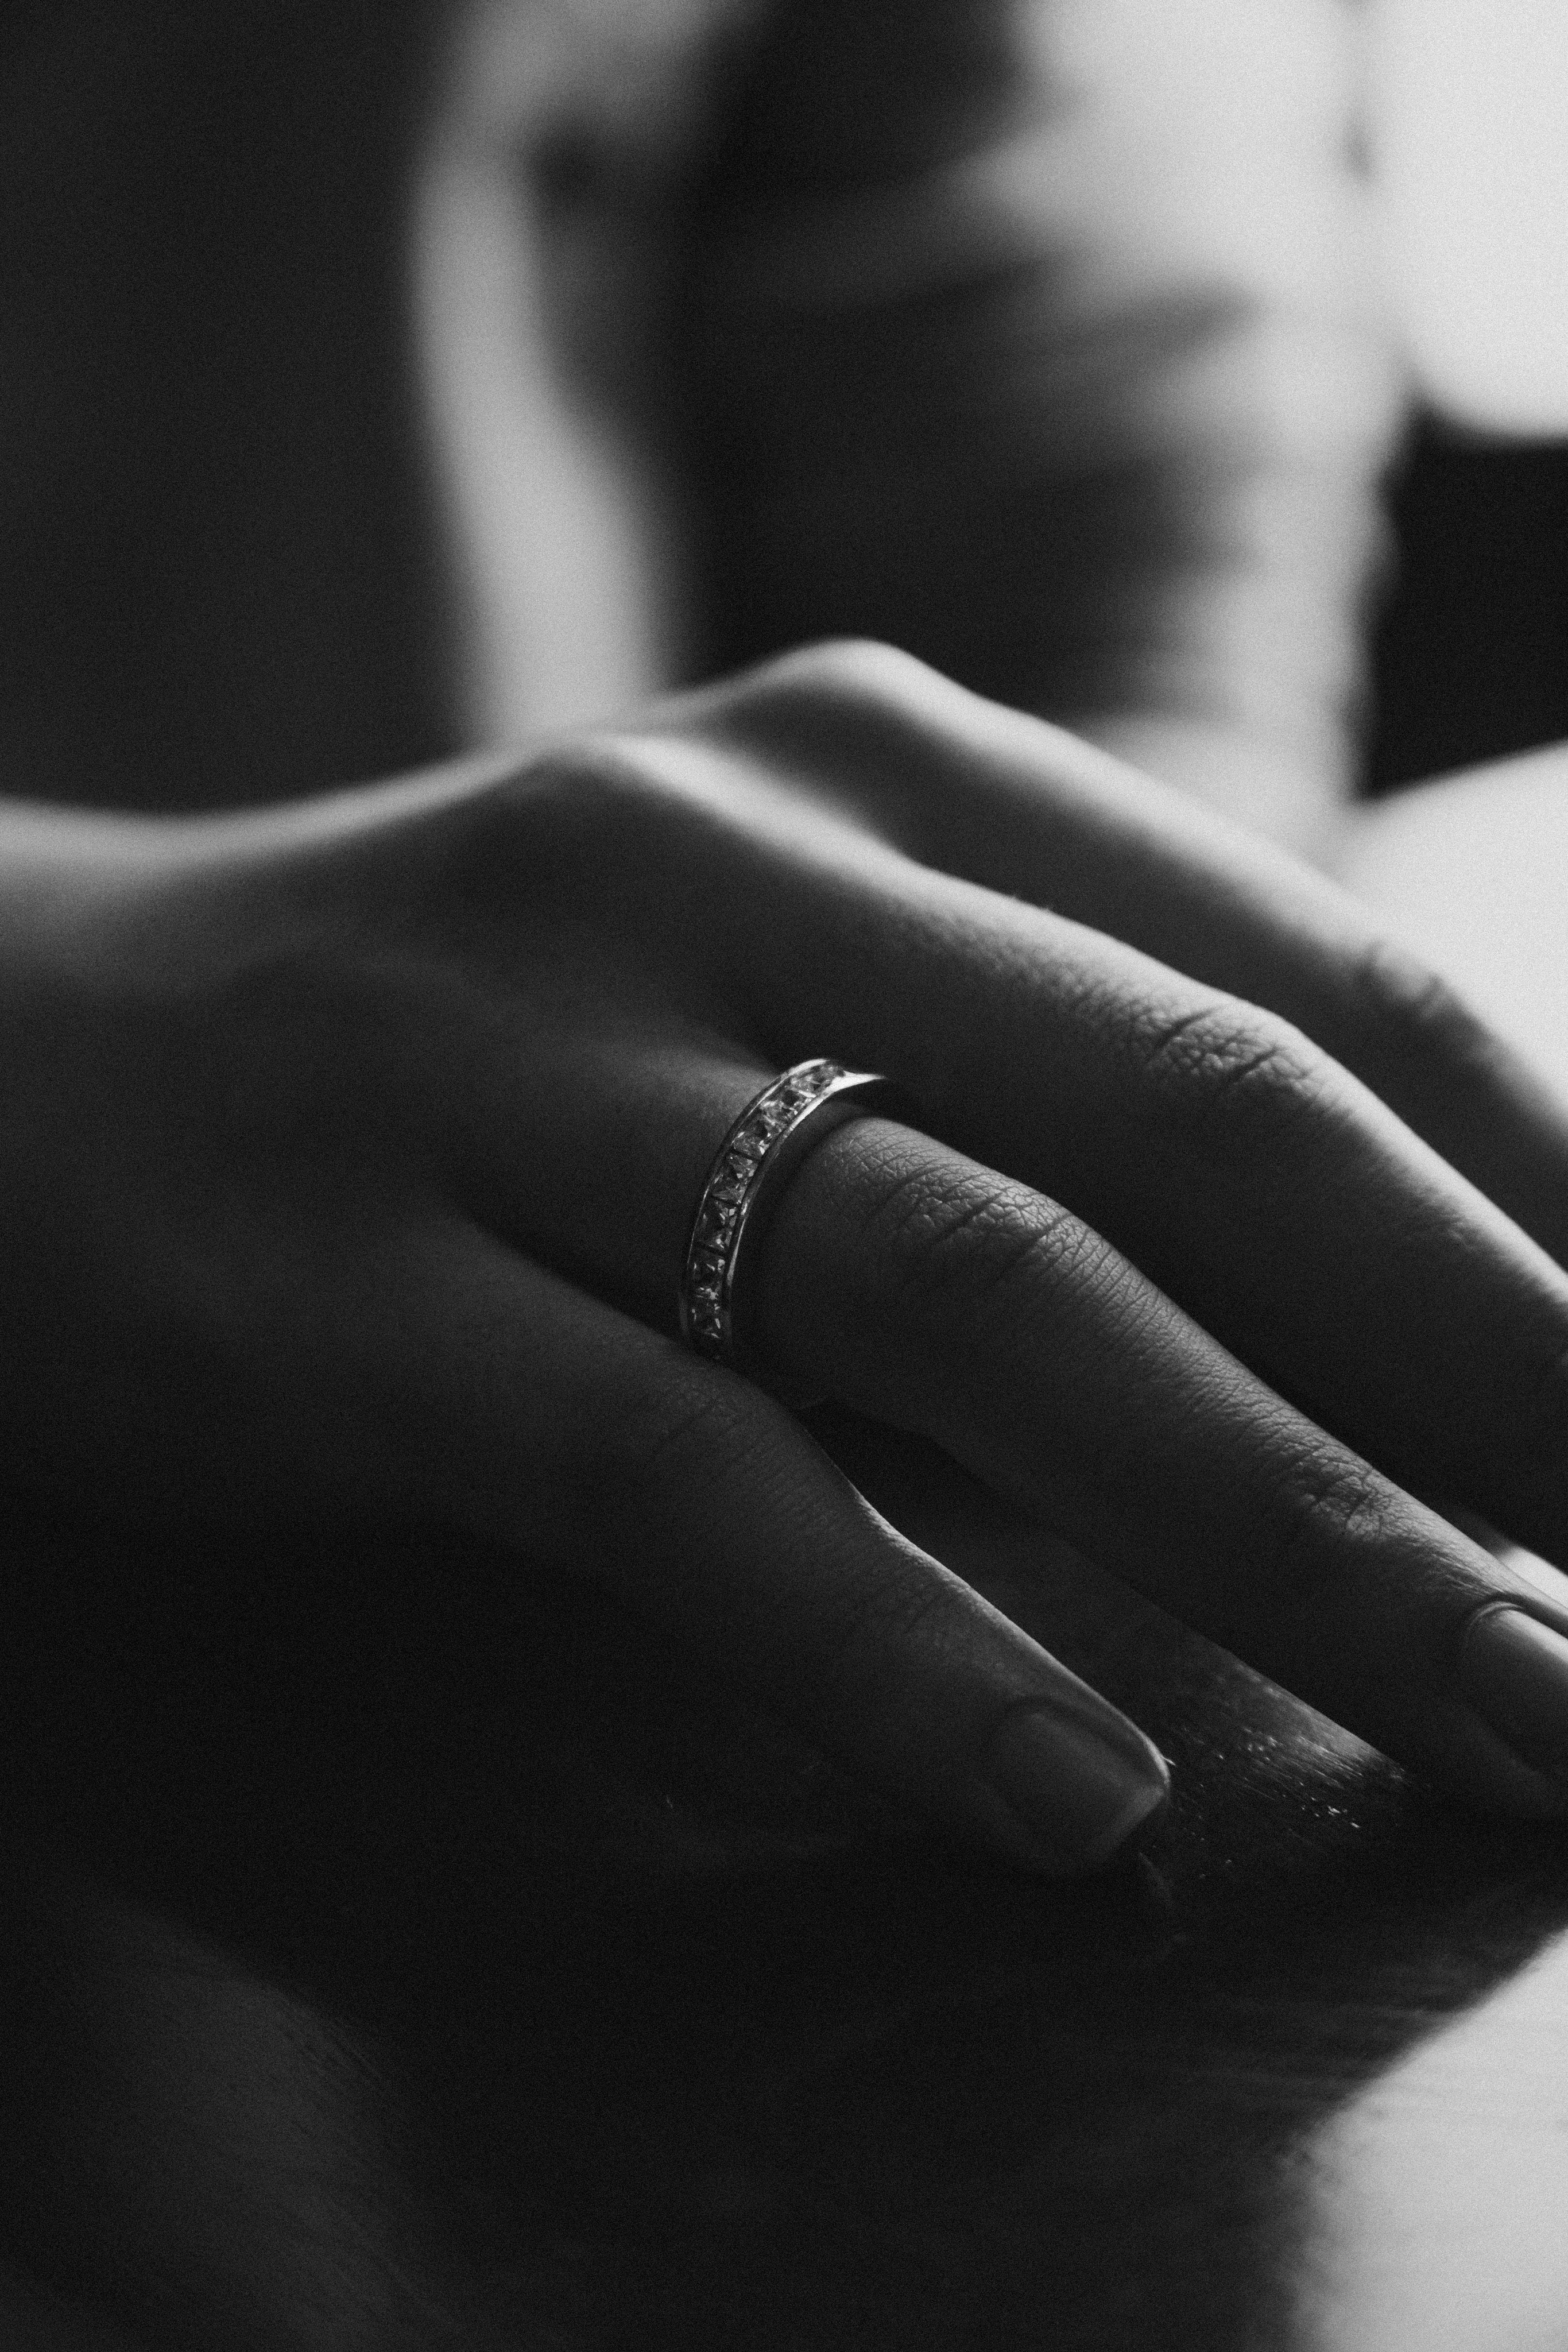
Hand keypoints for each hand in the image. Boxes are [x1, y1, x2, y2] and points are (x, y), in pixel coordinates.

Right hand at [7, 643, 1567, 1871]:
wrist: (34, 1048)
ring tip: (1492, 1715)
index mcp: (881, 765)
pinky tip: (1075, 1792)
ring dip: (1277, 1526)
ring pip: (973, 1286)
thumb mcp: (778, 986)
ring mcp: (529, 1052)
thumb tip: (1396, 1334)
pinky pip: (671, 1468)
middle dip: (1483, 1378)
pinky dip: (894, 1638)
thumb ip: (1041, 1105)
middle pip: (1198, 1120)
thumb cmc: (484, 1049)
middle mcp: (727, 848)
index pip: (1308, 983)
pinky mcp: (349, 1271)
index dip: (1542, 1214)